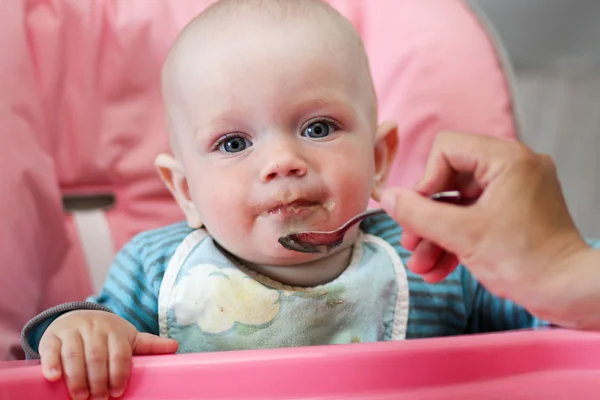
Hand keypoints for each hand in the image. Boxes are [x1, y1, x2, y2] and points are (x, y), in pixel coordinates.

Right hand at [38, 310, 177, 399]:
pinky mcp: (52, 335)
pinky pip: (51, 349)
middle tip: (99, 399)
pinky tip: (54, 378)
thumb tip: (175, 347)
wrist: (79, 316)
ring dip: (77, 377)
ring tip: (81, 396)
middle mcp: (94, 327)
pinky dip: (51, 364)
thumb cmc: (108, 334)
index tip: (117, 392)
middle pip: (96, 356)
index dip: (118, 373)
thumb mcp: (129, 337)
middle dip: (98, 380)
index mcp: (115, 330)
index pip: (119, 353)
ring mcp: (72, 330)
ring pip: (74, 354)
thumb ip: (149, 345)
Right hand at [381, 131, 588, 317]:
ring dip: (437, 235)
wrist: (569, 294)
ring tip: (421, 265)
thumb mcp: (462, 235)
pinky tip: (438, 269)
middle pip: (450, 179)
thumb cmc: (524, 261)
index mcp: (506, 159)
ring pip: (459, 204)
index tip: (417, 213)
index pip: (447, 149)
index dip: (426, 180)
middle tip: (411, 243)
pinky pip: (475, 217)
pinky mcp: (515, 213)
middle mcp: (513, 167)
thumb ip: (418, 214)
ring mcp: (515, 191)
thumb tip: (386, 198)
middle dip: (426, 217)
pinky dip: (456, 240)